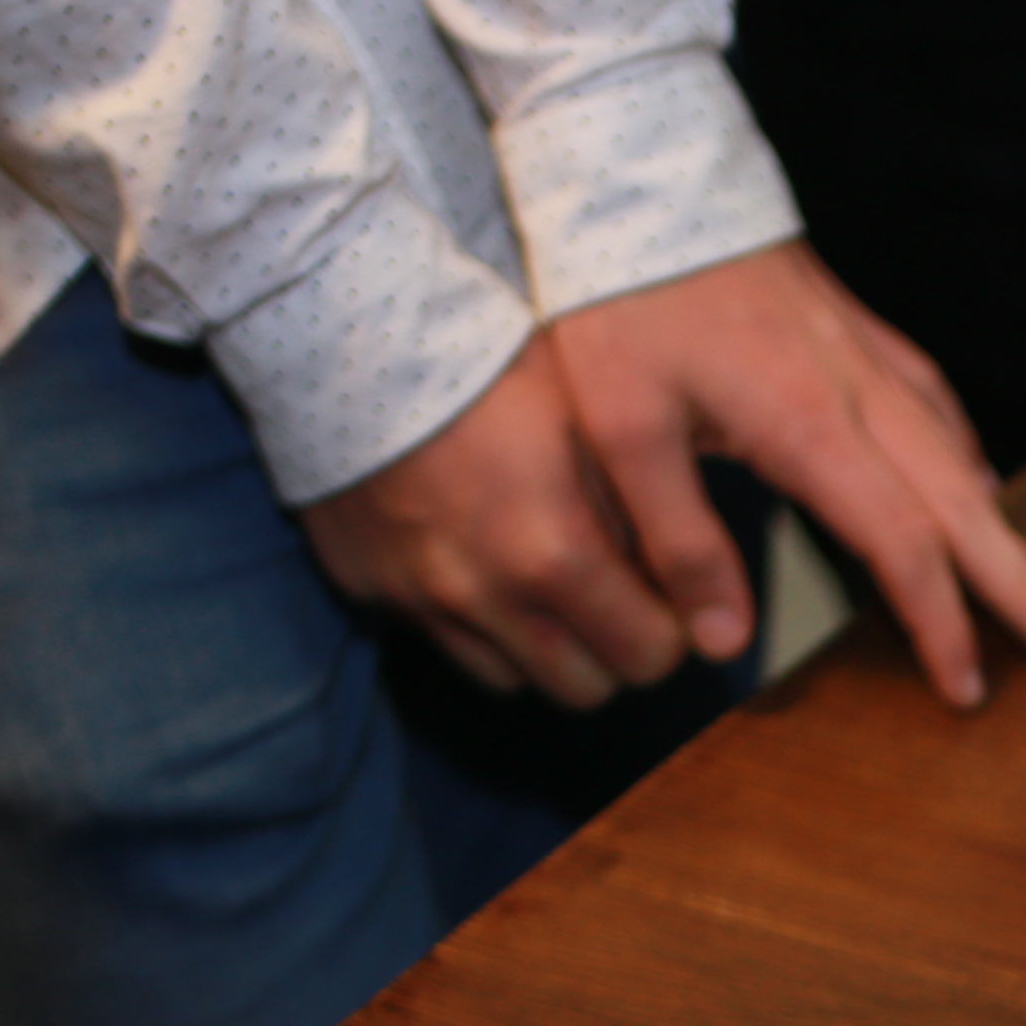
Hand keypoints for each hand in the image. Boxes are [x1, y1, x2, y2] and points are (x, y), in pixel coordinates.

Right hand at [298, 334, 688, 706]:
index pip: (648, 655)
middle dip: (613, 655)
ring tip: (552, 592)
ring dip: (545, 651)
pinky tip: (484, 570)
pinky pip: (445, 643)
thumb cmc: (486, 359)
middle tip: (619, 605)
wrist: (347, 334)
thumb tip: (677, 577)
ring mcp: (423, 601)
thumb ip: (635, 512)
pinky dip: (477, 629)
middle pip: (586, 691)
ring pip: (514, 680)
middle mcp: (488, 596)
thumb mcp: (588, 420)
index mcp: (555, 552)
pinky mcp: (373, 591)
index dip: (670, 634)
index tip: (669, 604)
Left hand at [546, 245, 1025, 715]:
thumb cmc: (617, 296)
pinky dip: (967, 458)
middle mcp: (857, 387)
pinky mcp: (849, 324)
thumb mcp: (621, 426)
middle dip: (1019, 583)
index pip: (900, 540)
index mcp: (807, 420)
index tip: (963, 685)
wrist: (634, 172)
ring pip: (959, 452)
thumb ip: (676, 537)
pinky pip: (934, 403)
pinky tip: (978, 483)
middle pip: (962, 502)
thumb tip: (724, 642)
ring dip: (1003, 528)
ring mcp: (862, 350)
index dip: (938, 620)